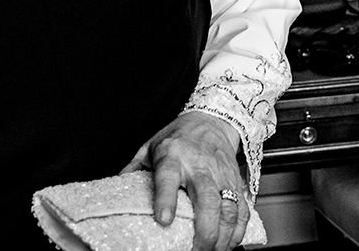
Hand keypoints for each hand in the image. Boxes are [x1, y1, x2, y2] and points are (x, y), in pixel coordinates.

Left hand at [120, 112, 247, 250]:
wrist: (211, 120)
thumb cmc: (179, 137)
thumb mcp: (150, 146)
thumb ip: (134, 169)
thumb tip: (116, 189)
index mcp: (173, 155)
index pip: (168, 177)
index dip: (166, 200)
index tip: (163, 220)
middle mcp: (199, 166)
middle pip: (207, 199)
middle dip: (205, 230)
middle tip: (196, 248)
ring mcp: (220, 175)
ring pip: (229, 208)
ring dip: (222, 236)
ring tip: (212, 250)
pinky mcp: (235, 182)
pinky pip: (242, 210)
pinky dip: (238, 231)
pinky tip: (228, 242)